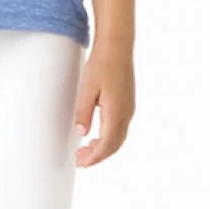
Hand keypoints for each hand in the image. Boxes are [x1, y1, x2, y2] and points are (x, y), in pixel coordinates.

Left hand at [73, 41, 134, 167]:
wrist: (117, 46)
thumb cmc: (102, 63)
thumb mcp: (87, 87)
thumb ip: (83, 112)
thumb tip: (81, 133)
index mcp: (116, 112)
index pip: (106, 144)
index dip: (94, 157)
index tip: (81, 162)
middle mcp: (126, 113)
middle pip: (114, 145)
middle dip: (98, 156)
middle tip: (80, 159)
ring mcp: (129, 108)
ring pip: (118, 138)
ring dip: (104, 147)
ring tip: (86, 149)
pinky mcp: (128, 103)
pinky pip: (120, 128)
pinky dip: (109, 137)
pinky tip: (97, 134)